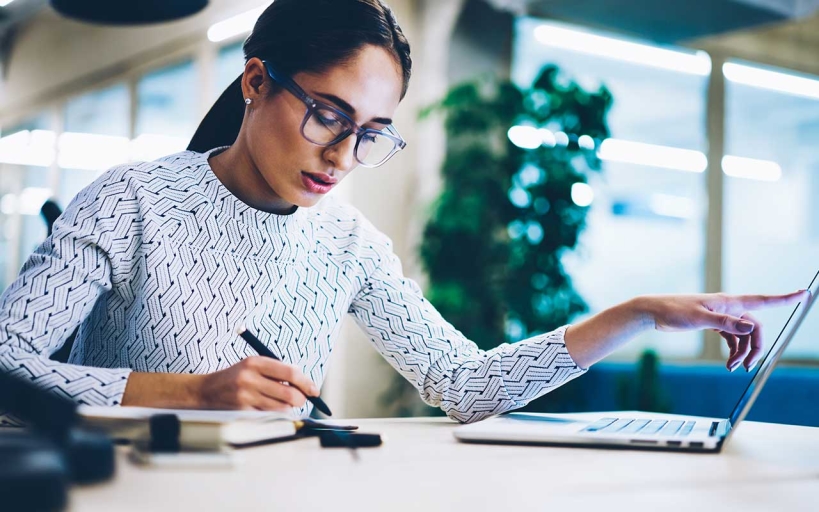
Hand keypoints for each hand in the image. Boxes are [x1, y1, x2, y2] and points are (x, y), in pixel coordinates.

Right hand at [196, 356, 319, 410]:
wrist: (205, 391)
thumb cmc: (236, 377)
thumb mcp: (253, 366)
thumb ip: (277, 371)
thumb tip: (304, 383)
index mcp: (255, 362)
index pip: (290, 373)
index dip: (306, 382)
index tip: (314, 390)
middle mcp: (249, 379)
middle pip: (289, 393)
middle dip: (301, 399)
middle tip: (302, 399)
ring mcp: (244, 397)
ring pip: (281, 408)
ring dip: (288, 408)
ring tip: (282, 402)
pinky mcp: (241, 412)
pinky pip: (269, 416)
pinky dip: (275, 414)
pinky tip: (269, 408)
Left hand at [640, 290, 808, 371]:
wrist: (654, 312)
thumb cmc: (674, 311)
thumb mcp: (699, 319)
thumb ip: (725, 323)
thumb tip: (751, 327)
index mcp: (728, 302)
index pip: (762, 300)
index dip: (784, 298)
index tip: (804, 293)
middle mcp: (728, 308)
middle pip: (754, 327)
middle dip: (755, 347)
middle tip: (748, 367)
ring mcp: (721, 316)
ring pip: (743, 335)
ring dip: (742, 352)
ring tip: (732, 368)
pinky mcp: (713, 323)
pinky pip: (732, 338)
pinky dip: (733, 350)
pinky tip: (729, 363)